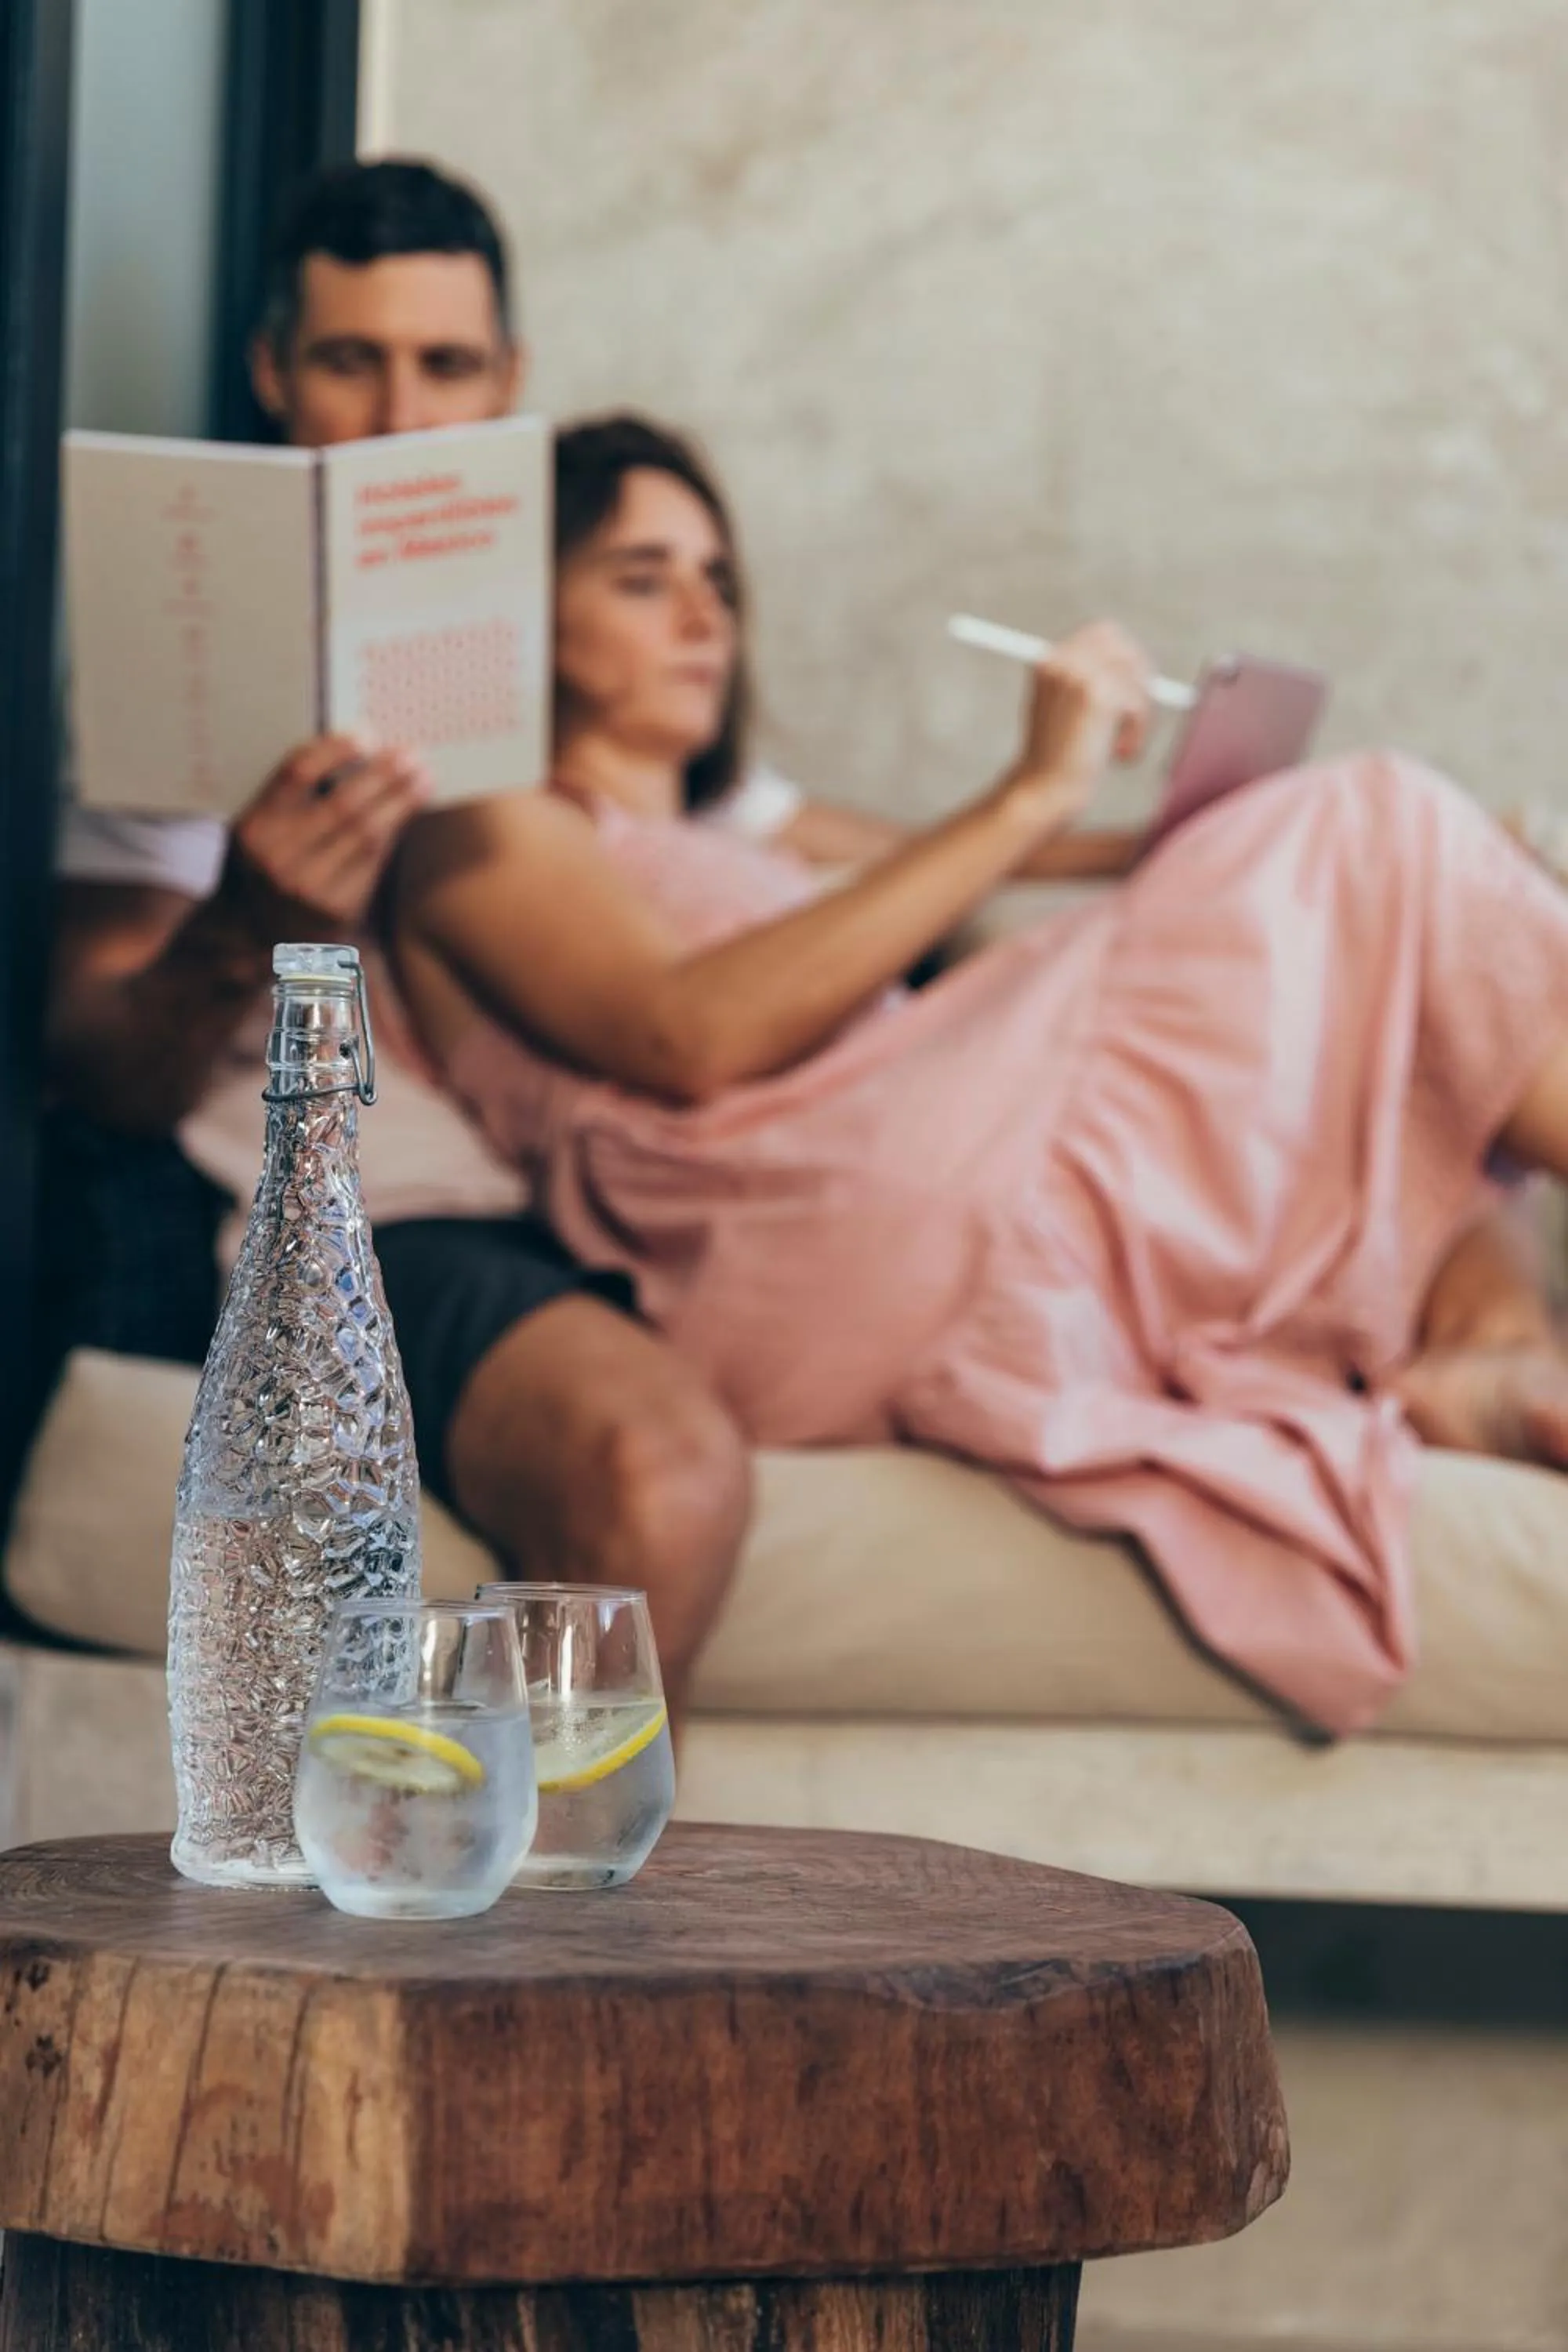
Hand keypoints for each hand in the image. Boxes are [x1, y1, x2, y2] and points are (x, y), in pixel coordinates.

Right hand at [219, 734, 432, 940]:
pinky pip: (374, 858)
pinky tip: (410, 809)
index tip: (366, 736)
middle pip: (341, 802)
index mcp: (255, 828)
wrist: (270, 934)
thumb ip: (295, 798)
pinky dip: (395, 829)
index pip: (296, 773)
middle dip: (381, 774)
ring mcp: (307, 886)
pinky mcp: (336, 908)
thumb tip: (357, 752)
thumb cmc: (278, 867)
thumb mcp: (268, 832)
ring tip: (422, 778)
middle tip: (409, 754)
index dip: (335, 750)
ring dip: (400, 800)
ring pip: (365, 831)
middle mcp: (277, 858)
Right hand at [1000, 621, 1153, 827]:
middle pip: (1125, 647)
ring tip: (1123, 744)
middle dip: (1140, 679)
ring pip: (1135, 676)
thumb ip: (1093, 681)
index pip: (1104, 634)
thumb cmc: (1058, 757)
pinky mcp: (1097, 695)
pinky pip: (1138, 701)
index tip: (1136, 688)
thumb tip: (1141, 666)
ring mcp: (1078, 674)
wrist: (1044, 789)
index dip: (1127, 658)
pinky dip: (1139, 730)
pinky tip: (1120, 753)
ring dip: (1140, 712)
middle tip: (1139, 715)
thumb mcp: (1067, 708)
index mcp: (1049, 660)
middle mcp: (1060, 660)